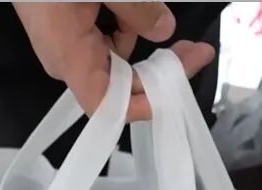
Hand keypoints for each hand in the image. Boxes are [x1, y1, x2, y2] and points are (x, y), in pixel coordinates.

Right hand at [13, 2, 215, 120]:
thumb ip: (138, 9)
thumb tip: (165, 29)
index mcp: (70, 56)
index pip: (107, 106)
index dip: (143, 106)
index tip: (178, 87)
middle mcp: (66, 60)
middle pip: (120, 84)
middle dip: (158, 69)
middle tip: (195, 48)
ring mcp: (66, 47)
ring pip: (117, 59)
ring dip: (142, 39)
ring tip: (150, 8)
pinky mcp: (67, 32)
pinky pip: (104, 41)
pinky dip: (125, 26)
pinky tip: (129, 6)